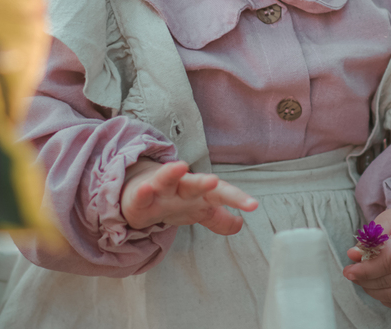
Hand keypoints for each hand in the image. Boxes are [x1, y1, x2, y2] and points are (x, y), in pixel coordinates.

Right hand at [120, 159, 257, 235]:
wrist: (138, 195)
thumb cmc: (172, 201)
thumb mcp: (197, 211)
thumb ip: (218, 218)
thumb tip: (240, 225)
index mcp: (198, 194)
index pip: (220, 194)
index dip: (237, 199)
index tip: (253, 205)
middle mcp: (181, 188)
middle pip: (195, 184)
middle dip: (204, 183)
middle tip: (214, 181)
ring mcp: (160, 191)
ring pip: (166, 179)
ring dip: (172, 172)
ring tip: (180, 165)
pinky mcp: (139, 199)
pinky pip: (141, 195)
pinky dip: (144, 191)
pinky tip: (146, 187)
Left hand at [342, 188, 390, 309]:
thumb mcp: (388, 218)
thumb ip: (371, 237)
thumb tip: (353, 254)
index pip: (386, 263)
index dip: (365, 270)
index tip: (348, 271)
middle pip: (388, 281)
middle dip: (365, 280)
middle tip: (351, 273)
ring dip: (372, 290)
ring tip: (362, 278)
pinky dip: (386, 298)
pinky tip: (377, 287)